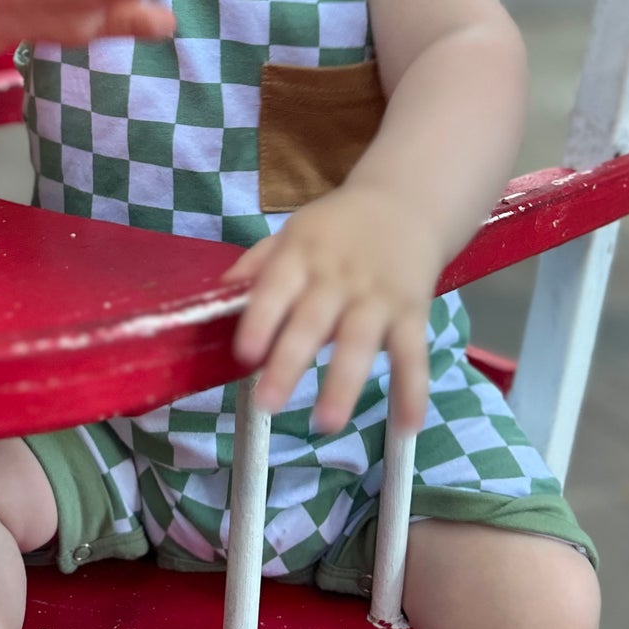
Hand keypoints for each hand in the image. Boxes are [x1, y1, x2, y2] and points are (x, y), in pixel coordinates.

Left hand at [223, 185, 439, 433]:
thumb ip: (258, 266)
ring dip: (344, 384)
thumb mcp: (293, 234)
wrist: (406, 201)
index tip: (244, 354)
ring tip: (327, 423)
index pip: (275, 288)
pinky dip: (412, 392)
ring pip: (360, 342)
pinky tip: (407, 427)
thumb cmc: (336, 229)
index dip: (260, 320)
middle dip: (289, 363)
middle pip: (312, 321)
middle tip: (268, 403)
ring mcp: (377, 296)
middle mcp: (337, 277)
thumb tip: (216, 297)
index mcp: (300, 256)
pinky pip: (412, 355)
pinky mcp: (412, 313)